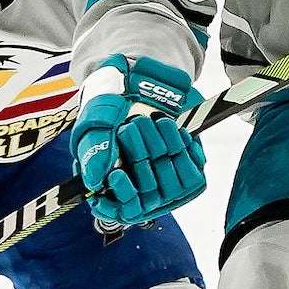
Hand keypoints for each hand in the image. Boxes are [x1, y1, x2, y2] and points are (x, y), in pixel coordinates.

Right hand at [72, 55, 207, 226]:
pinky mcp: (188, 165)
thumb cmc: (109, 104)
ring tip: (152, 120)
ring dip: (161, 147)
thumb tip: (97, 180)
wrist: (139, 78)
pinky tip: (172, 128)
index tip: (116, 175)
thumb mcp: (94, 124)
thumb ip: (94, 152)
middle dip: (140, 155)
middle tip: (132, 125)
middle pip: (148, 193)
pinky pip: (193, 169)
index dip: (122, 197)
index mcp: (111, 183)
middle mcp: (140, 186)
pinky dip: (182, 145)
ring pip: (172, 183)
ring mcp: (165, 178)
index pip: (120, 210)